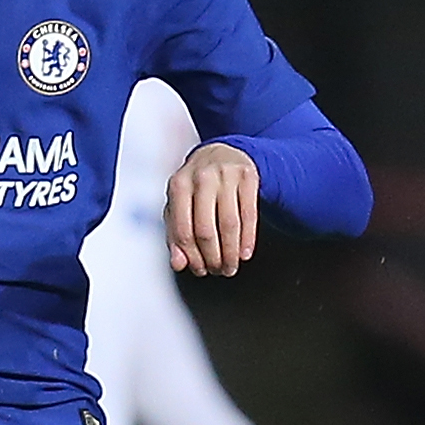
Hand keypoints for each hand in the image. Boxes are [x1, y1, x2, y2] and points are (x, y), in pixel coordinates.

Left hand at [166, 143, 259, 275]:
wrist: (222, 153)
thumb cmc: (197, 186)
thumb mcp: (179, 205)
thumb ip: (174, 235)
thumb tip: (178, 263)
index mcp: (178, 185)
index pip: (183, 230)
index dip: (192, 256)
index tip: (199, 270)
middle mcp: (201, 177)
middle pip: (206, 230)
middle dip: (213, 258)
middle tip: (218, 271)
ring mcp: (226, 175)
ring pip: (229, 224)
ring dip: (231, 252)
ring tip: (231, 267)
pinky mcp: (248, 176)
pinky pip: (249, 214)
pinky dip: (247, 238)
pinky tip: (245, 253)